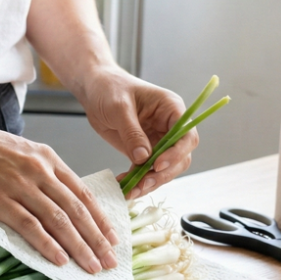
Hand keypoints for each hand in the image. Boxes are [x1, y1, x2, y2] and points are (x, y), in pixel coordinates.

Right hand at [0, 116, 120, 272]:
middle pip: (76, 210)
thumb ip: (39, 172)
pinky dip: (47, 244)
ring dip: (79, 247)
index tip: (113, 238)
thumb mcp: (19, 151)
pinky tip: (59, 260)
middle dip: (96, 239)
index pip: (82, 193)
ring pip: (59, 220)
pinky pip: (29, 225)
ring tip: (91, 267)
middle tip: (110, 261)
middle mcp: (39, 170)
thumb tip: (56, 201)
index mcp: (47, 158)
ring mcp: (19, 185)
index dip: (100, 218)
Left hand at [78, 66, 197, 198]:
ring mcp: (158, 140)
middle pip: (179, 157)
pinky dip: (136, 180)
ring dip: (149, 182)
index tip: (157, 165)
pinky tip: (124, 186)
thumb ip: (132, 132)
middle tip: (142, 184)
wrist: (95, 90)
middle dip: (162, 174)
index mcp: (171, 109)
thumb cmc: (110, 88)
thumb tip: (144, 157)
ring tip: (131, 191)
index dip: (176, 153)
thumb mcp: (119, 108)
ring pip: (164, 168)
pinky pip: (146, 170)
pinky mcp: (144, 150)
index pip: (186, 135)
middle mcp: (169, 126)